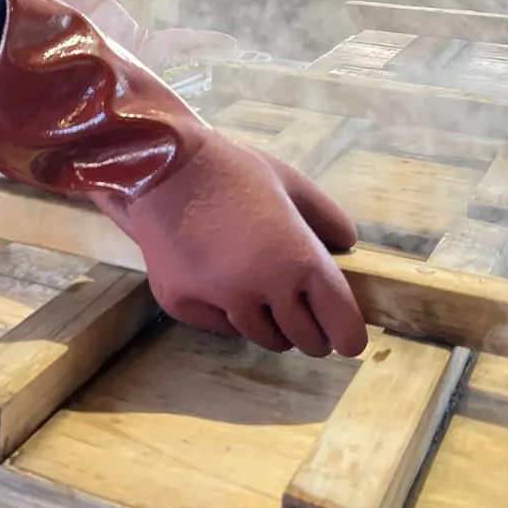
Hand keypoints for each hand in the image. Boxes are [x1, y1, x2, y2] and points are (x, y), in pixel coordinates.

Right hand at [0, 0, 366, 361]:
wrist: (159, 166)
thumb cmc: (231, 169)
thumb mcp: (290, 183)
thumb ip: (327, 219)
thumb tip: (347, 248)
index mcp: (299, 260)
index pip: (342, 329)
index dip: (347, 335)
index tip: (346, 337)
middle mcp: (264, 289)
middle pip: (305, 341)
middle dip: (311, 332)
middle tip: (305, 314)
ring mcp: (221, 300)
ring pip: (263, 337)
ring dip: (271, 324)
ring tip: (265, 296)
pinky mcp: (184, 305)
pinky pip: (223, 326)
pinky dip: (230, 313)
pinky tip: (224, 282)